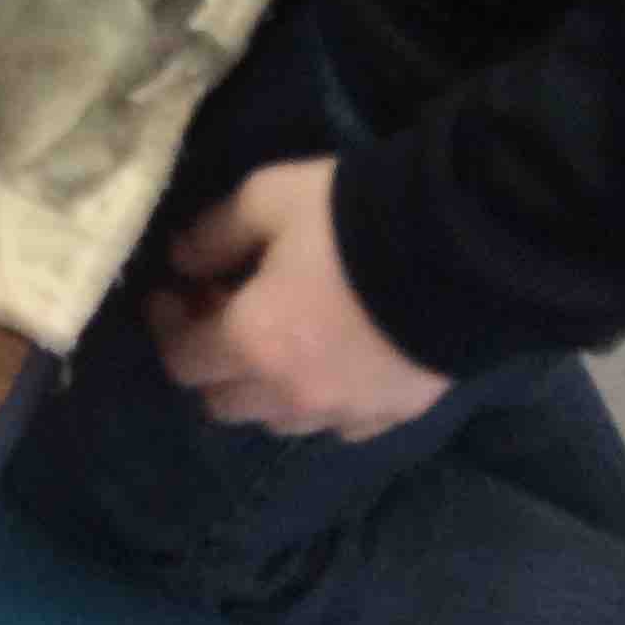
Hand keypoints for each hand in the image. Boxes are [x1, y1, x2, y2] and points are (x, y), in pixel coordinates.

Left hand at [147, 159, 451, 442]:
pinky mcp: (391, 418)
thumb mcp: (266, 200)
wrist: (458, 257)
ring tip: (276, 333)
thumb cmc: (347, 221)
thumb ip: (214, 233)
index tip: (170, 290)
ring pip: (277, 421)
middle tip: (223, 307)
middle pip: (224, 402)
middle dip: (210, 359)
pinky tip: (329, 357)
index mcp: (252, 343)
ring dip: (261, 385)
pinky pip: (335, 424)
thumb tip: (181, 259)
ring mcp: (344, 413)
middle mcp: (291, 395)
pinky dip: (318, 399)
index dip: (166, 325)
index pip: (183, 361)